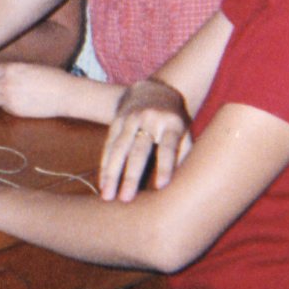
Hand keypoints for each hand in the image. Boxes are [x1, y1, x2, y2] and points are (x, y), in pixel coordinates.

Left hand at [0, 62, 82, 117]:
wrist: (66, 94)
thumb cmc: (52, 77)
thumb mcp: (30, 67)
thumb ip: (14, 70)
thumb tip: (0, 74)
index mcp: (11, 69)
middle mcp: (7, 83)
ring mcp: (10, 98)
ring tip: (8, 97)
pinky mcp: (16, 111)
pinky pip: (3, 109)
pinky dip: (8, 107)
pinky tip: (21, 103)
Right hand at [101, 79, 191, 201]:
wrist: (153, 90)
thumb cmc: (174, 121)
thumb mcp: (185, 133)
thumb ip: (184, 156)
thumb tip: (183, 187)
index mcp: (172, 124)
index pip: (169, 147)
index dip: (165, 166)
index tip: (161, 186)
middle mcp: (150, 120)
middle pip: (139, 150)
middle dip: (131, 175)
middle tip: (125, 199)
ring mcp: (130, 119)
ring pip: (119, 148)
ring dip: (112, 174)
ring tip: (107, 196)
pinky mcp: (116, 121)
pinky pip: (108, 145)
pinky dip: (105, 165)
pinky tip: (103, 183)